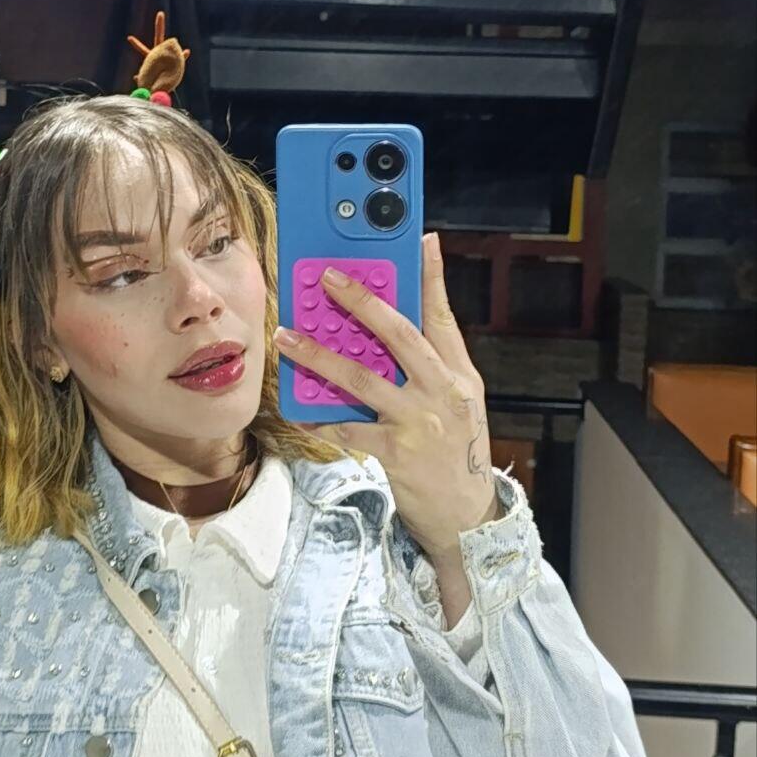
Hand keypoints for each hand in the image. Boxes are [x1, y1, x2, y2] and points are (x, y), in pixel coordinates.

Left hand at [274, 232, 496, 556]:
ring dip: (319, 355)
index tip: (420, 240)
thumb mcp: (459, 401)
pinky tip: (295, 405)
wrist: (469, 517)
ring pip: (362, 378)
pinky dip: (318, 416)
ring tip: (287, 337)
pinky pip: (346, 427)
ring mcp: (419, 421)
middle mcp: (443, 391)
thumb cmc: (457, 452)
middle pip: (399, 335)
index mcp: (459, 373)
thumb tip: (403, 323)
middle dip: (362, 302)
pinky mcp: (395, 451)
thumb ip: (433, 363)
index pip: (443, 315)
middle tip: (329, 278)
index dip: (431, 276)